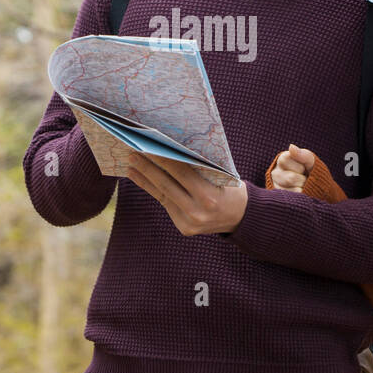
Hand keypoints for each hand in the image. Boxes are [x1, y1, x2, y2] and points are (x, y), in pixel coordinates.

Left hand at [125, 152, 248, 234]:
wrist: (241, 217)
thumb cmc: (230, 188)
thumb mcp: (221, 175)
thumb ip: (199, 167)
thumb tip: (170, 148)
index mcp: (209, 197)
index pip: (181, 173)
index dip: (163, 158)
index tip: (148, 145)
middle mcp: (197, 212)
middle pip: (166, 185)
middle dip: (148, 167)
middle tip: (132, 152)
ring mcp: (189, 222)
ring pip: (162, 195)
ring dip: (145, 178)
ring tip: (131, 165)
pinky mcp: (184, 228)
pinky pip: (165, 204)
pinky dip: (152, 189)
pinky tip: (140, 178)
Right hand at [271, 143, 316, 192]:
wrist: (315, 186)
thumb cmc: (312, 171)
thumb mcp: (311, 161)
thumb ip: (303, 154)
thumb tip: (291, 147)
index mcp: (283, 160)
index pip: (284, 160)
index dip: (299, 166)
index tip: (304, 168)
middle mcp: (275, 172)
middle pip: (289, 178)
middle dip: (302, 180)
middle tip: (305, 179)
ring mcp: (275, 186)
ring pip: (289, 190)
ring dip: (301, 188)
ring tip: (302, 186)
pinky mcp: (278, 197)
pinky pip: (289, 199)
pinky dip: (298, 196)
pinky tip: (299, 192)